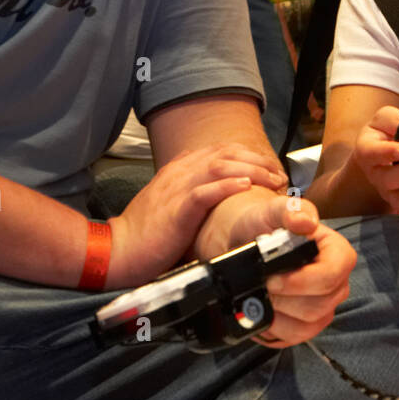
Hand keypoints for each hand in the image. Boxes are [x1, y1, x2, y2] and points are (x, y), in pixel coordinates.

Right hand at [107, 144, 287, 289]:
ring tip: (272, 179)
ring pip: (220, 166)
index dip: (248, 155)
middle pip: (225, 153)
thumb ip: (191, 191)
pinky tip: (245, 186)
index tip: (269, 166)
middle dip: (257, 160)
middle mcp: (180, 172)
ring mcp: (177, 188)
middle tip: (279, 174)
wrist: (119, 250)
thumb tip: (218, 192)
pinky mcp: (176, 209)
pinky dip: (226, 186)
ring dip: (251, 170)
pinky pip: (204, 192)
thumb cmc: (146, 232)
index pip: (220, 150)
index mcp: (179, 168)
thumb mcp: (170, 202)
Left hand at [215, 193, 356, 347]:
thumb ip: (290, 210)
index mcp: (339, 254)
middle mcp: (338, 283)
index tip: (271, 277)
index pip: (331, 276)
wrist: (248, 240)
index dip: (300, 281)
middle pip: (319, 305)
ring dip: (277, 315)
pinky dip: (273, 329)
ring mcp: (325, 306)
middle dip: (283, 299)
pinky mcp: (308, 324)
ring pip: (308, 326)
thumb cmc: (265, 223)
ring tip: (259, 297)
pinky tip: (261, 311)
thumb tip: (305, 222)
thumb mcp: (273, 210)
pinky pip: (295, 339)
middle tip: (260, 285)